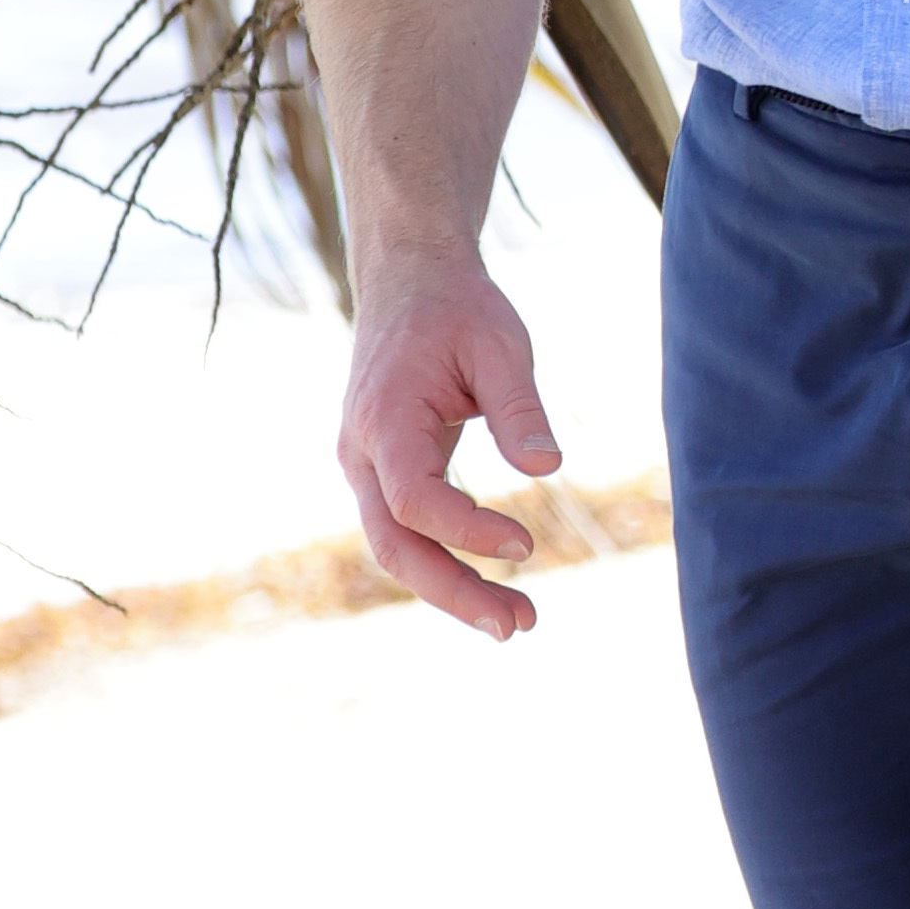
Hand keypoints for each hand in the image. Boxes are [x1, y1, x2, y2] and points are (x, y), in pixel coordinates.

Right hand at [335, 250, 564, 640]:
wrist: (409, 282)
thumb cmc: (458, 310)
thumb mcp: (500, 345)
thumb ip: (519, 407)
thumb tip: (547, 468)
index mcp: (384, 420)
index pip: (415, 499)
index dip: (467, 531)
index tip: (527, 545)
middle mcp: (362, 452)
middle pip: (394, 544)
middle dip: (455, 592)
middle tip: (519, 626)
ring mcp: (366, 467)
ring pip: (396, 547)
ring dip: (452, 589)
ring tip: (520, 620)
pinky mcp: (384, 472)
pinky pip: (407, 530)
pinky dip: (446, 561)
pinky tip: (494, 584)